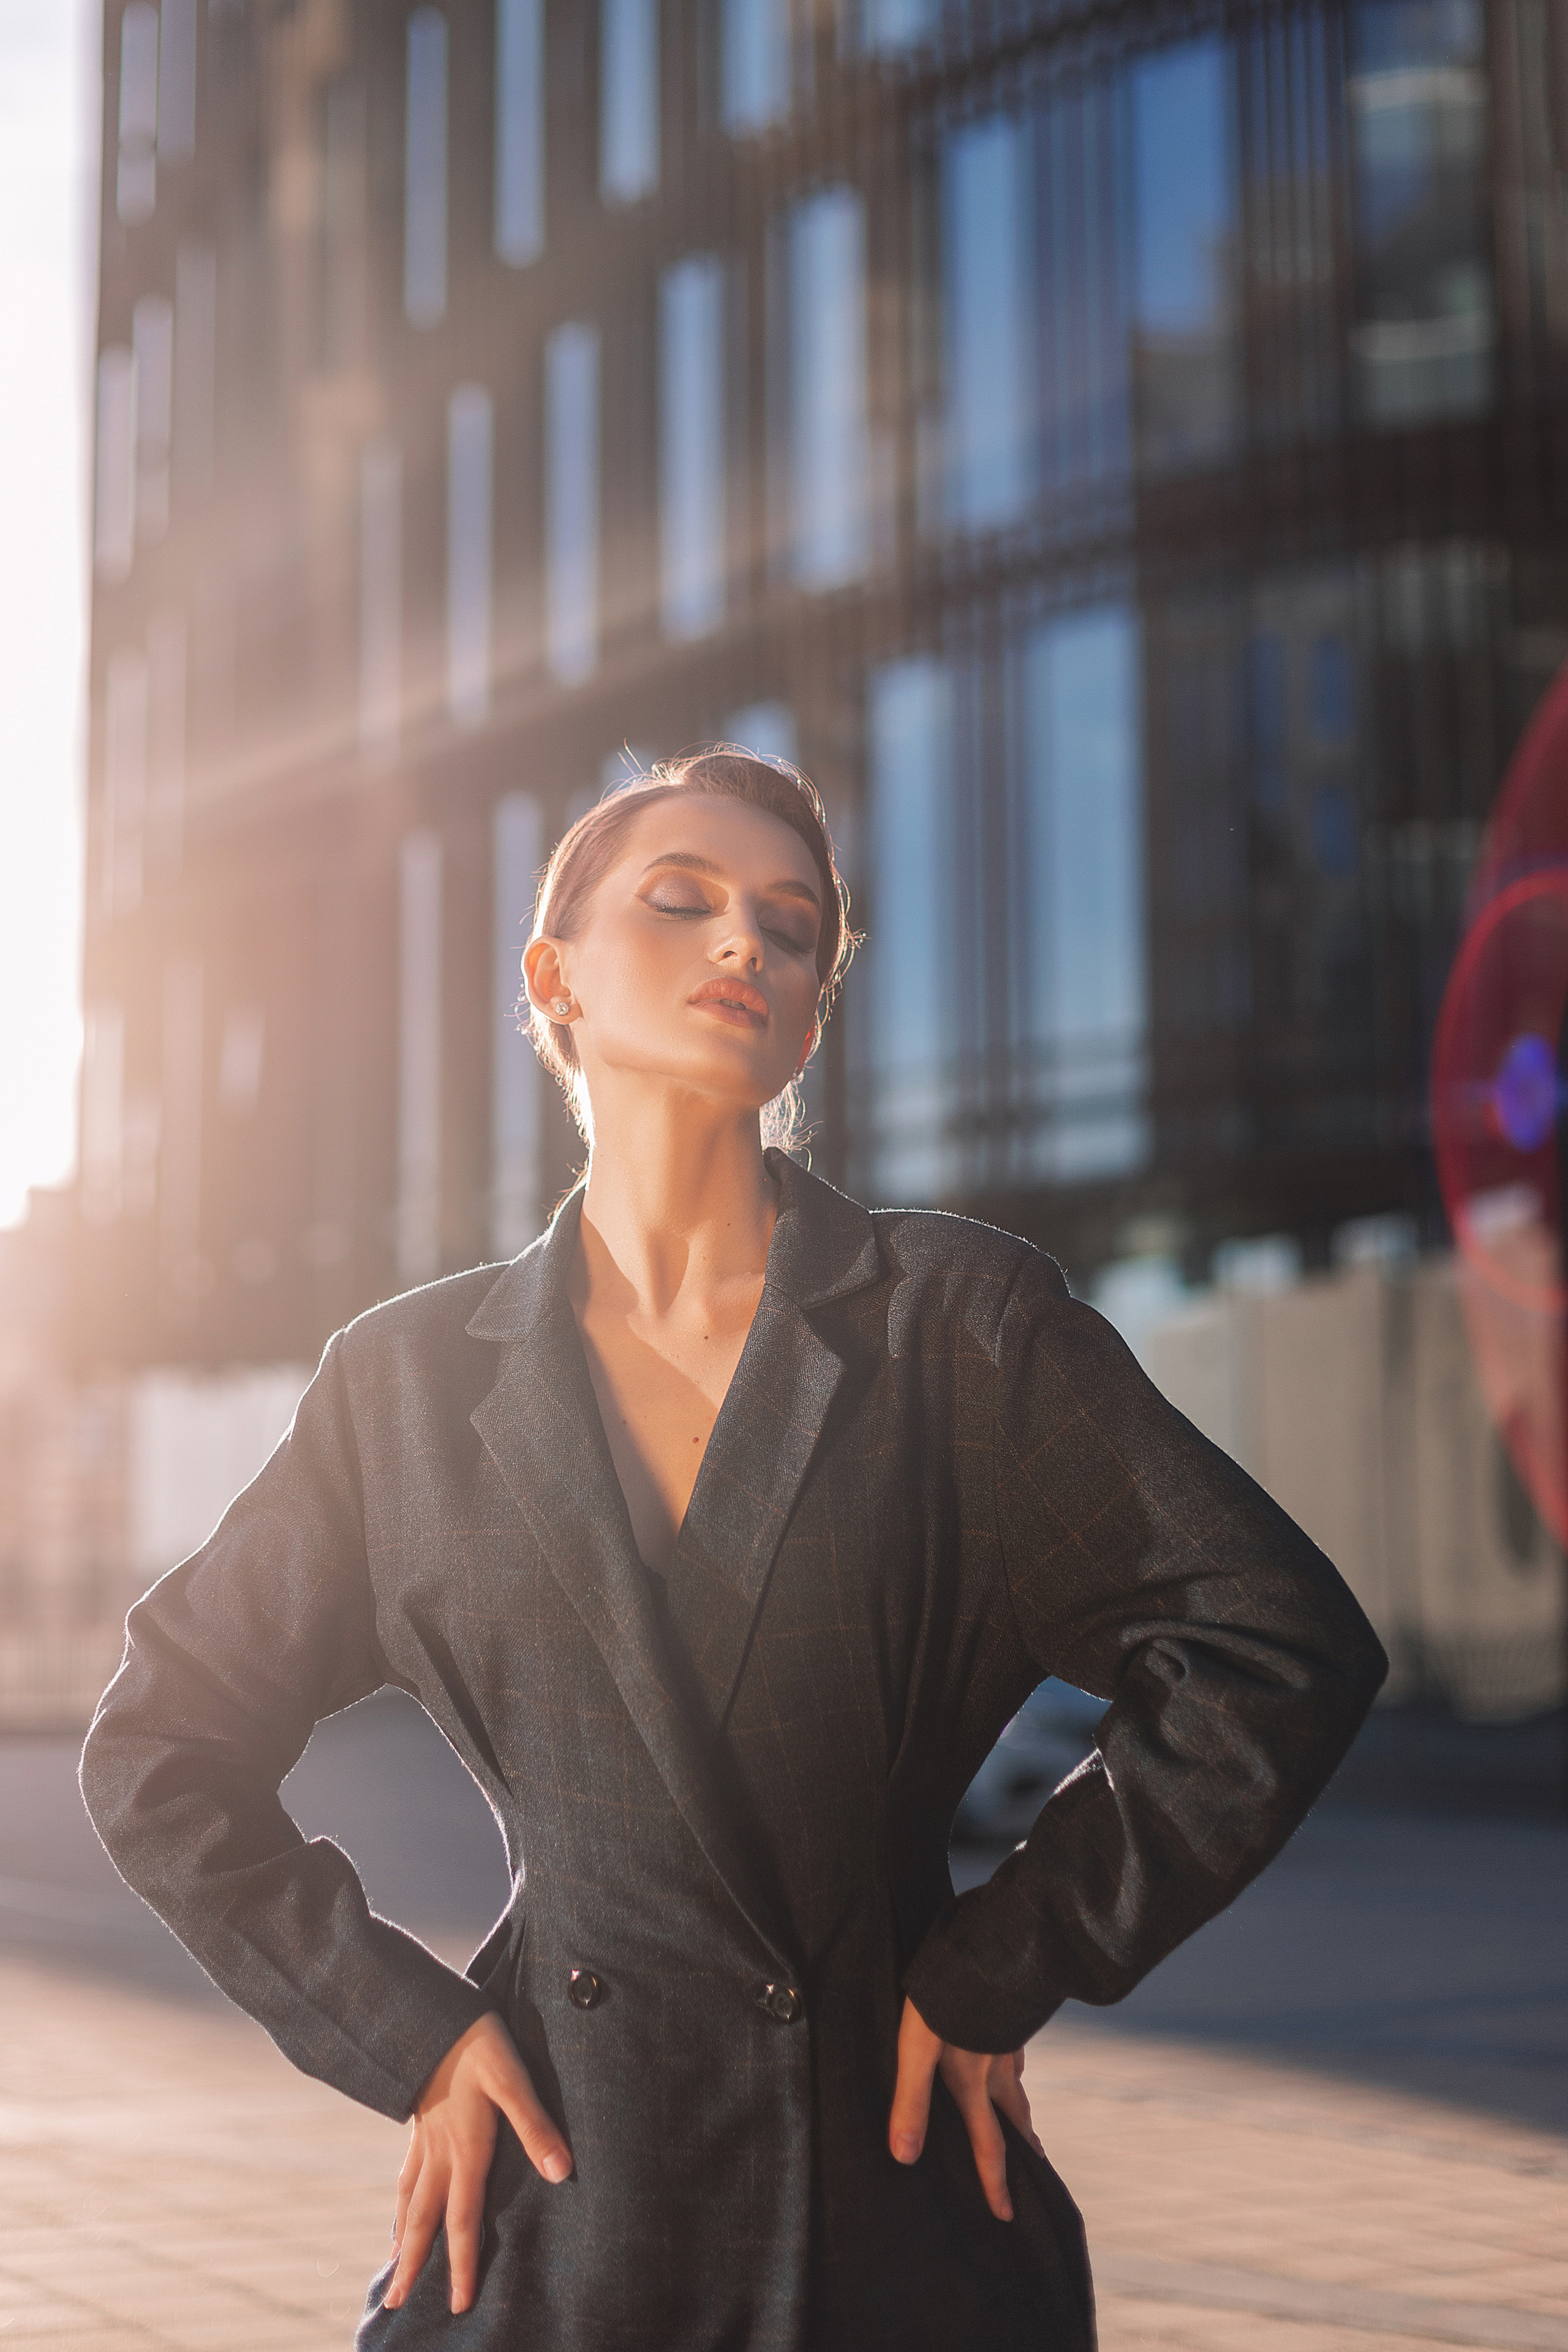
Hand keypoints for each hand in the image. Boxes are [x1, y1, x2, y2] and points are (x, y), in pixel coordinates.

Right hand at [385, 2011, 571, 2314]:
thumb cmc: (478, 2043)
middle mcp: (440, 2153)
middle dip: (413, 2266)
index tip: (458, 2304)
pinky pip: (405, 2174)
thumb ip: (536, 2126)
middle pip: (423, 2221)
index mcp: (465, 2150)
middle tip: (395, 2305)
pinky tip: (400, 2203)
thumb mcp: (514, 2080)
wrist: (432, 2012)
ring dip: (402, 2238)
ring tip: (393, 2267)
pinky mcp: (419, 2120)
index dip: (462, 2265)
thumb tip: (562, 2173)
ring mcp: (425, 2138)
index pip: (463, 2221)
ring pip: (408, 2200)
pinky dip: (400, 2200)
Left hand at [887, 1994, 1041, 2221]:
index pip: (987, 2144)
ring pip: (1018, 2083)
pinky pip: (1016, 2050)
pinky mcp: (1009, 2013)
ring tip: (1027, 2122)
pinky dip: (1016, 2065)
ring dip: (1022, 2109)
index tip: (1005, 2215)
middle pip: (1014, 2117)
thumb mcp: (916, 2049)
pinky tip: (1012, 2057)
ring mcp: (1008, 2039)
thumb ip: (910, 2101)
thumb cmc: (943, 1998)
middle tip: (1038, 2169)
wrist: (985, 1945)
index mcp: (974, 2083)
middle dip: (1024, 2149)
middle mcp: (997, 2067)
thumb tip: (905, 2158)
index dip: (994, 2182)